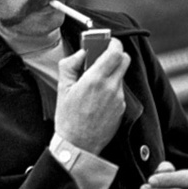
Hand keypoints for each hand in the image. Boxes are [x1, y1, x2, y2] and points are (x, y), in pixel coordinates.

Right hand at [54, 38, 130, 154]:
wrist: (78, 145)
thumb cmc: (68, 118)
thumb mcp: (62, 88)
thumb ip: (71, 64)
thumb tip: (81, 53)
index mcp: (95, 79)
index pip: (115, 51)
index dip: (113, 43)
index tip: (105, 43)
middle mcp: (111, 87)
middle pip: (124, 59)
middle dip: (115, 55)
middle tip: (101, 58)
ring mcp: (118, 98)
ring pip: (121, 75)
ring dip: (111, 73)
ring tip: (94, 83)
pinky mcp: (121, 108)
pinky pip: (119, 91)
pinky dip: (111, 88)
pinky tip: (97, 98)